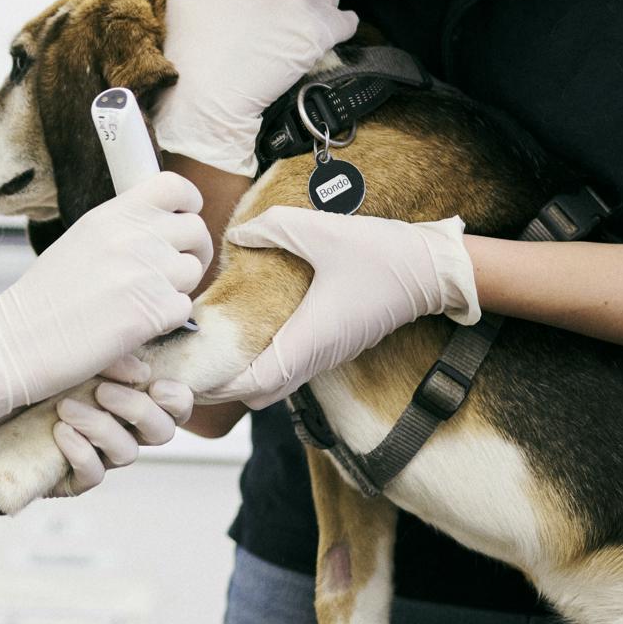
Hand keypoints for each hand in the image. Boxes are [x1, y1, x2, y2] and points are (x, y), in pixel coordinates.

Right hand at [0, 173, 209, 443]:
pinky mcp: (153, 309)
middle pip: (196, 229)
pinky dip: (167, 321)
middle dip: (193, 252)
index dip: (189, 203)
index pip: (174, 186)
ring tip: (144, 302)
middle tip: (174, 273)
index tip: (185, 219)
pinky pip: (184, 309)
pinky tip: (137, 326)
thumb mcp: (82, 242)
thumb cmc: (43, 299)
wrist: (18, 340)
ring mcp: (146, 271)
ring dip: (178, 289)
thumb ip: (123, 231)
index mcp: (113, 214)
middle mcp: (134, 235)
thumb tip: (163, 232)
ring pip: (193, 271)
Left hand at [52, 354, 195, 495]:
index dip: (177, 400)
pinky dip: (82, 453)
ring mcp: (96, 452)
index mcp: (129, 391)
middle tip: (103, 391)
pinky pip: (93, 475)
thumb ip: (116, 349)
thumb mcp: (79, 346)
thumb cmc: (32, 360)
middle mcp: (119, 424)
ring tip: (66, 408)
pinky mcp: (70, 476)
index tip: (157, 386)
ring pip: (128, 453)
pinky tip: (60, 433)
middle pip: (161, 432)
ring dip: (102, 428)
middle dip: (136, 410)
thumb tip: (142, 370)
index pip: (174, 405)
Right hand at [151, 0, 356, 176]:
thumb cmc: (189, 43)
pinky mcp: (324, 31)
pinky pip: (347, 22)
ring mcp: (308, 0)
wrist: (205, 95)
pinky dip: (336, 31)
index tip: (263, 0)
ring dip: (317, 11)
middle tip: (276, 22)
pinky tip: (315, 45)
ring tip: (291, 36)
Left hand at [200, 208, 478, 408]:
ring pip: (277, 385)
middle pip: (259, 394)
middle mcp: (317, 357)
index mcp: (308, 339)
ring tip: (214, 354)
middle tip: (192, 365)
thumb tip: (238, 234)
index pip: (252, 384)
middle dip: (224, 387)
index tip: (188, 376)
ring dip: (246, 378)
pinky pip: (293, 370)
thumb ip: (274, 229)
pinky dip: (267, 368)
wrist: (434, 270)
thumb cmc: (382, 254)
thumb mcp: (322, 231)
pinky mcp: (337, 346)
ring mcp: (329, 355)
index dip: (217, 385)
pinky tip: (252, 340)